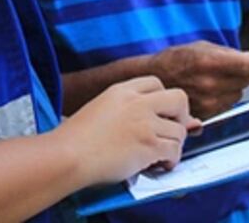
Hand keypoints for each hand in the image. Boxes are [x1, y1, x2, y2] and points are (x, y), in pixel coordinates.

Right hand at [60, 76, 198, 184]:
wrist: (68, 156)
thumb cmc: (76, 141)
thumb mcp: (99, 110)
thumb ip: (126, 111)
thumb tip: (154, 121)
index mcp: (121, 91)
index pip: (156, 83)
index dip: (162, 100)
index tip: (160, 115)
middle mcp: (137, 103)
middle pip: (179, 99)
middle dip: (181, 116)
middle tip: (171, 132)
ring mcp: (145, 123)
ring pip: (180, 130)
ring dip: (174, 145)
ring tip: (159, 155)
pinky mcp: (149, 145)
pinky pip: (174, 151)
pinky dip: (170, 161)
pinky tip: (158, 165)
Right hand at [150, 41, 248, 119]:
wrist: (152, 80)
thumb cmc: (175, 60)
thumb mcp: (201, 47)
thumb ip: (229, 53)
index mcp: (209, 62)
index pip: (248, 66)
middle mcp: (210, 84)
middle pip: (246, 81)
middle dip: (244, 74)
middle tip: (229, 69)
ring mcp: (207, 102)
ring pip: (238, 95)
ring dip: (233, 87)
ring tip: (214, 80)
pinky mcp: (205, 115)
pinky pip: (227, 106)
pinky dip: (223, 99)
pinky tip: (209, 91)